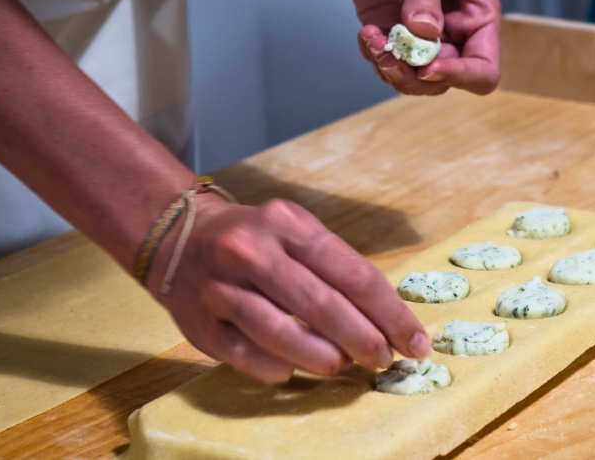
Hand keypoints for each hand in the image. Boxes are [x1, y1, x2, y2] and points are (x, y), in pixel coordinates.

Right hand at [147, 196, 429, 383]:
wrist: (180, 237)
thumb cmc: (258, 240)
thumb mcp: (298, 232)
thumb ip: (338, 269)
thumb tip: (388, 322)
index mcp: (289, 223)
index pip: (353, 273)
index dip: (390, 313)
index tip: (415, 341)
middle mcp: (252, 250)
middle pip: (320, 303)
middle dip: (363, 338)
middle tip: (383, 360)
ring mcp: (221, 287)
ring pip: (278, 331)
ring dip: (321, 356)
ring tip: (341, 365)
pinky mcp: (198, 323)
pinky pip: (244, 354)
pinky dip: (275, 367)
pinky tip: (292, 370)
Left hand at [342, 0, 500, 95]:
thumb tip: (425, 32)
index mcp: (476, 16)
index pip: (483, 69)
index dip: (459, 76)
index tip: (428, 66)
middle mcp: (453, 32)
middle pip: (444, 82)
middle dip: (415, 77)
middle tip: (388, 57)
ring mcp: (422, 36)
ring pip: (414, 80)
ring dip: (390, 70)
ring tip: (373, 41)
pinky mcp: (393, 33)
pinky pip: (388, 63)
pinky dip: (374, 56)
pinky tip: (367, 32)